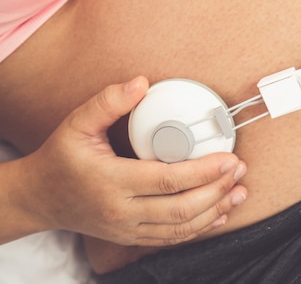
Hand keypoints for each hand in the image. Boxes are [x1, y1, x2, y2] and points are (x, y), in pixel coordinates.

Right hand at [16, 77, 246, 245]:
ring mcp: (127, 229)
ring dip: (215, 211)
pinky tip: (219, 214)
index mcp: (111, 181)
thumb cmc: (61, 158)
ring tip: (239, 192)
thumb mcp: (77, 124)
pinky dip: (199, 228)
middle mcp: (121, 211)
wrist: (40, 199)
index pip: (167, 180)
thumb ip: (108, 102)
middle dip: (217, 190)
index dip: (204, 171)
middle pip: (181, 208)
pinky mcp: (131, 238)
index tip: (228, 158)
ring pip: (180, 228)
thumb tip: (141, 84)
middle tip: (239, 170)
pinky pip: (171, 239)